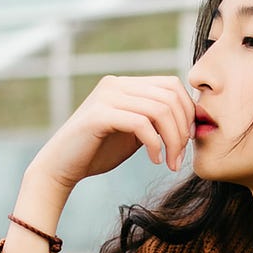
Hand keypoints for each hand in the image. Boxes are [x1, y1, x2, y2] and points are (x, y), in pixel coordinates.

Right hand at [27, 75, 195, 189]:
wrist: (61, 167)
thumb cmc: (98, 152)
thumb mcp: (134, 132)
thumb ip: (155, 120)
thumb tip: (191, 117)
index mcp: (125, 85)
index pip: (171, 85)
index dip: (188, 112)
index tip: (189, 140)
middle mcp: (116, 84)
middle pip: (169, 96)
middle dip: (183, 129)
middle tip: (180, 158)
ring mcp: (106, 97)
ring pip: (159, 109)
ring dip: (172, 140)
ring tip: (171, 163)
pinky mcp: (99, 115)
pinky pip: (141, 123)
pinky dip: (155, 144)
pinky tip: (154, 160)